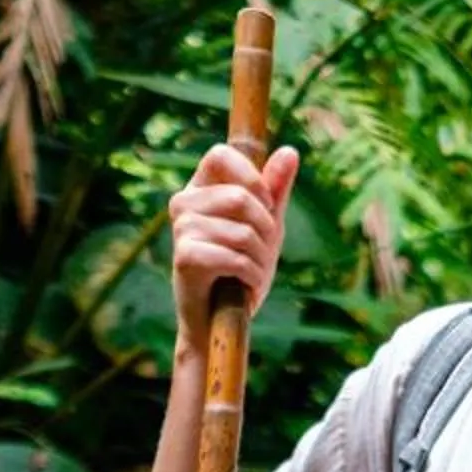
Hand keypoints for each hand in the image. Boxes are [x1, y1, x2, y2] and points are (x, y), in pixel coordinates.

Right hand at [169, 141, 299, 351]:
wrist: (220, 320)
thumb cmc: (241, 270)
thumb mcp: (266, 226)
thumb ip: (276, 190)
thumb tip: (290, 151)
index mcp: (201, 188)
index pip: (221, 154)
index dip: (252, 177)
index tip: (267, 206)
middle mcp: (184, 203)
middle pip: (239, 197)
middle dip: (265, 230)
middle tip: (261, 252)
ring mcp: (181, 229)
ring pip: (242, 232)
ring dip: (260, 260)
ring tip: (251, 273)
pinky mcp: (184, 257)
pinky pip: (234, 257)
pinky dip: (251, 275)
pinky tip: (245, 285)